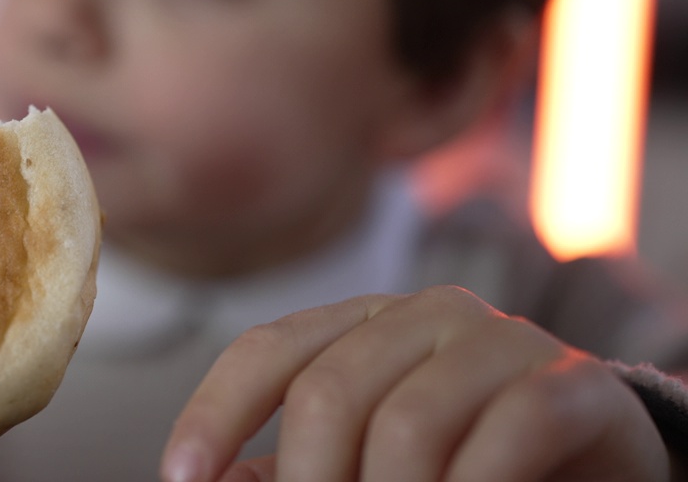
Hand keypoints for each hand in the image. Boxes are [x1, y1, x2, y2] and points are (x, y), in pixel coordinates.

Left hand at [161, 286, 668, 481]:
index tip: (181, 480)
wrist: (598, 458)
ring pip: (408, 420)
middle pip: (328, 392)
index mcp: (362, 325)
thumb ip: (295, 467)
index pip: (267, 352)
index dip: (214, 414)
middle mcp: (424, 315)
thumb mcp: (368, 460)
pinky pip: (509, 429)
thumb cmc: (463, 461)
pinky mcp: (573, 381)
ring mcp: (500, 340)